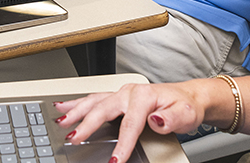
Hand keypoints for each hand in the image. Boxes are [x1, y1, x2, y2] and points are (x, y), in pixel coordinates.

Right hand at [55, 82, 214, 162]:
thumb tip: (155, 121)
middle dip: (86, 125)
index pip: (129, 125)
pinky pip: (94, 98)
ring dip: (76, 112)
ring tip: (61, 122)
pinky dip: (77, 103)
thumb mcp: (185, 114)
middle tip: (74, 139)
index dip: (122, 144)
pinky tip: (64, 107)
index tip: (115, 160)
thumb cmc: (185, 106)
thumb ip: (171, 119)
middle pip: (103, 110)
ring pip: (93, 102)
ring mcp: (122, 94)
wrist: (188, 97)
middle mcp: (129, 93)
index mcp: (143, 97)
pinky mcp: (118, 97)